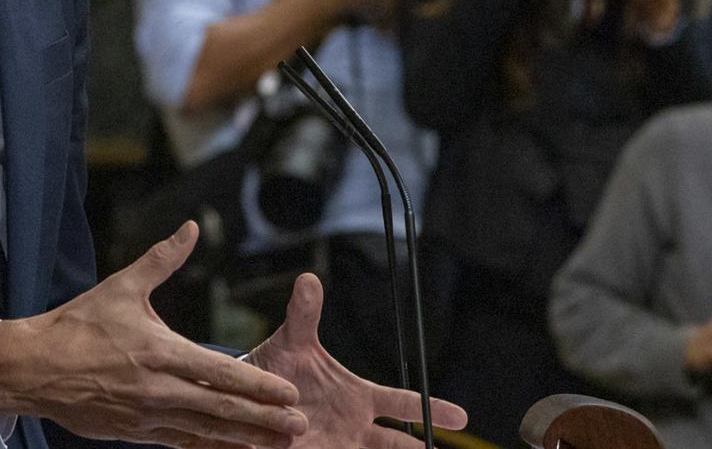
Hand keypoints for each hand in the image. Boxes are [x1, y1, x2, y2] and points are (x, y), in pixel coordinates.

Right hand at [0, 222, 307, 448]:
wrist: (33, 368)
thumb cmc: (78, 325)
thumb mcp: (121, 287)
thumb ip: (163, 260)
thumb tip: (191, 228)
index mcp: (158, 352)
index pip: (219, 372)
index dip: (258, 386)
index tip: (289, 393)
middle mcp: (156, 389)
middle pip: (221, 409)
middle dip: (264, 420)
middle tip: (299, 427)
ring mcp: (145, 417)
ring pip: (205, 432)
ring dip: (243, 438)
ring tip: (276, 444)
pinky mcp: (133, 433)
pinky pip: (179, 443)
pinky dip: (209, 446)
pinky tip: (231, 448)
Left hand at [247, 274, 466, 448]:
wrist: (251, 394)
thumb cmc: (278, 366)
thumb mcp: (292, 340)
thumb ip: (304, 314)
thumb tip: (308, 279)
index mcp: (358, 395)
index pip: (402, 403)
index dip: (432, 409)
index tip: (460, 417)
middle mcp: (354, 424)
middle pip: (396, 442)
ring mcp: (340, 443)